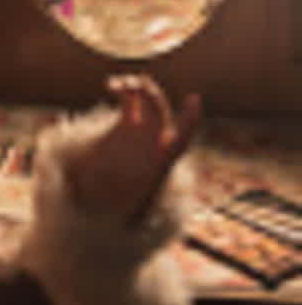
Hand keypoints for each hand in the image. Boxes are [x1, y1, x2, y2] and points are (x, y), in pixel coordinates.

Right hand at [68, 74, 200, 222]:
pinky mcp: (128, 119)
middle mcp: (156, 138)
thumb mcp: (124, 207)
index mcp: (161, 158)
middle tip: (134, 87)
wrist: (109, 196)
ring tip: (118, 85)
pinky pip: (128, 98)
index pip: (183, 137)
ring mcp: (143, 127)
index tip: (195, 99)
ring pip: (145, 98)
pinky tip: (109, 85)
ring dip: (134, 85)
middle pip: (160, 109)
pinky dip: (121, 89)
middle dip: (150, 95)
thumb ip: (125, 212)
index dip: (191, 119)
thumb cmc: (119, 203)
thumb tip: (121, 220)